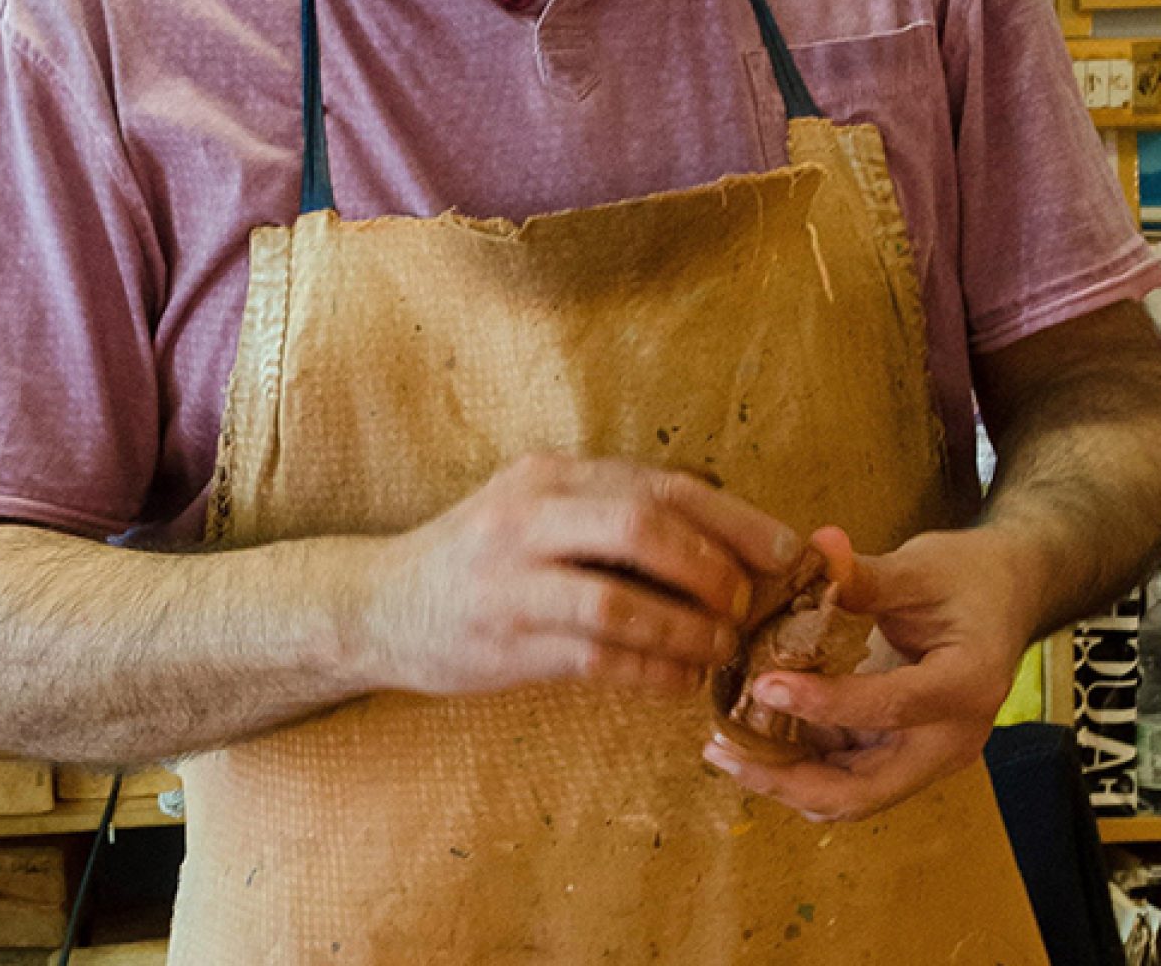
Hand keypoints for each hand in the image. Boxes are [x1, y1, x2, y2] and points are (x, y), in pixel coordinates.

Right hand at [361, 453, 802, 697]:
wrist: (375, 605)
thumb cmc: (479, 563)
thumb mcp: (536, 515)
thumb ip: (610, 518)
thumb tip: (722, 547)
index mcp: (551, 477)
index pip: (660, 485)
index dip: (734, 519)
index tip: (784, 550)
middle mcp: (529, 516)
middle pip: (644, 525)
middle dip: (712, 567)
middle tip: (744, 603)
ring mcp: (512, 579)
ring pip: (620, 599)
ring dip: (686, 629)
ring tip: (719, 649)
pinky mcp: (503, 640)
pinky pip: (595, 657)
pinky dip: (650, 672)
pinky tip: (676, 682)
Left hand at [702, 526, 1045, 820]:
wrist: (1005, 597)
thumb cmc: (969, 577)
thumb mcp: (922, 567)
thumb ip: (866, 574)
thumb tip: (814, 551)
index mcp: (967, 686)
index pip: (889, 708)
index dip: (823, 703)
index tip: (764, 683)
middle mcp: (951, 738)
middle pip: (864, 790)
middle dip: (787, 779)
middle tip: (723, 750)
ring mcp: (927, 755)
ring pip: (850, 794)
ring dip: (785, 778)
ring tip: (725, 746)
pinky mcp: (904, 754)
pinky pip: (848, 775)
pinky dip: (800, 763)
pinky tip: (754, 734)